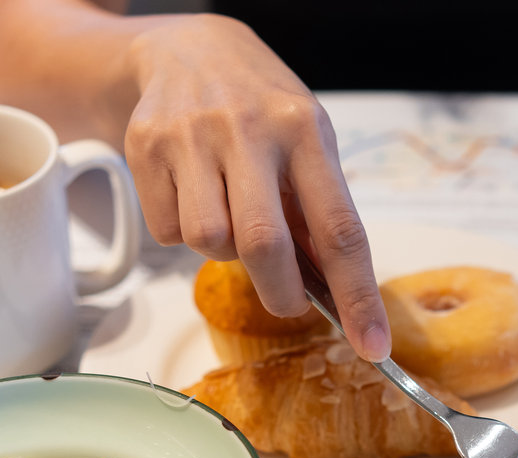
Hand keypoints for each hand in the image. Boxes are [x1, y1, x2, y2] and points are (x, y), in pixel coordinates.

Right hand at [123, 15, 389, 359]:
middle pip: (264, 246)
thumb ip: (319, 211)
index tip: (372, 345)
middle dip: (279, 292)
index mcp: (305, 131)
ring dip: (225, 253)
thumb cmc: (263, 110)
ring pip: (209, 241)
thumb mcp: (307, 143)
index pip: (339, 230)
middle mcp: (249, 130)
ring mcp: (192, 136)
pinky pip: (169, 230)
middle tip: (287, 301)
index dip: (358, 295)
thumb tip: (336, 295)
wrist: (189, 51)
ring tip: (230, 217)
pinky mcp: (146, 147)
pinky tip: (193, 195)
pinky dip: (184, 232)